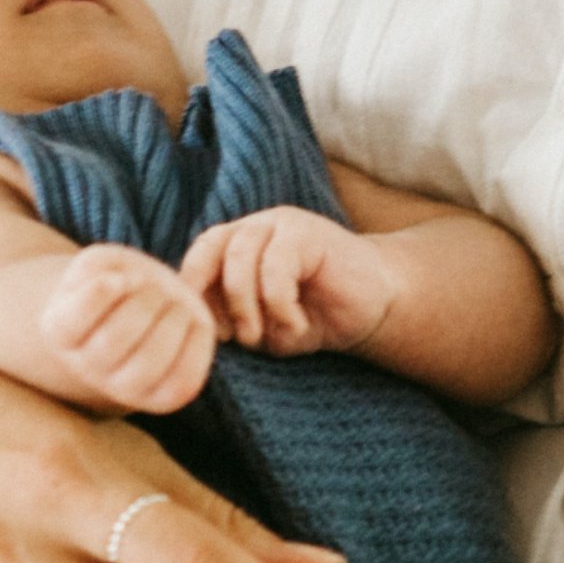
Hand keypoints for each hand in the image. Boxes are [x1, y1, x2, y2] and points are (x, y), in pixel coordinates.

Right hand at [42, 242, 218, 412]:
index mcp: (61, 332)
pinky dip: (195, 343)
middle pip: (113, 340)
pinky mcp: (163, 397)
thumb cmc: (113, 285)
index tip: (116, 278)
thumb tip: (144, 273)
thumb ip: (105, 267)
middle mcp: (89, 369)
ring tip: (173, 301)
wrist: (126, 323)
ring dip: (171, 319)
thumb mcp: (101, 263)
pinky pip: (183, 379)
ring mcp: (125, 389)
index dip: (100, 291)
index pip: (74, 318)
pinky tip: (191, 319)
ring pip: (148, 363)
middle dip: (143, 300)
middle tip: (154, 286)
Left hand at [180, 207, 397, 356]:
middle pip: (212, 250)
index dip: (191, 291)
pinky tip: (296, 326)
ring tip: (261, 338)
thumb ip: (231, 321)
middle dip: (216, 300)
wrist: (372, 305)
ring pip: (240, 257)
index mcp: (236, 246)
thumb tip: (198, 328)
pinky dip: (279, 306)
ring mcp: (280, 224)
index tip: (198, 332)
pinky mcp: (308, 232)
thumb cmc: (311, 318)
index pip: (197, 255)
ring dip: (245, 306)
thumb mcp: (263, 326)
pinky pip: (277, 267)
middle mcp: (254, 228)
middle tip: (233, 338)